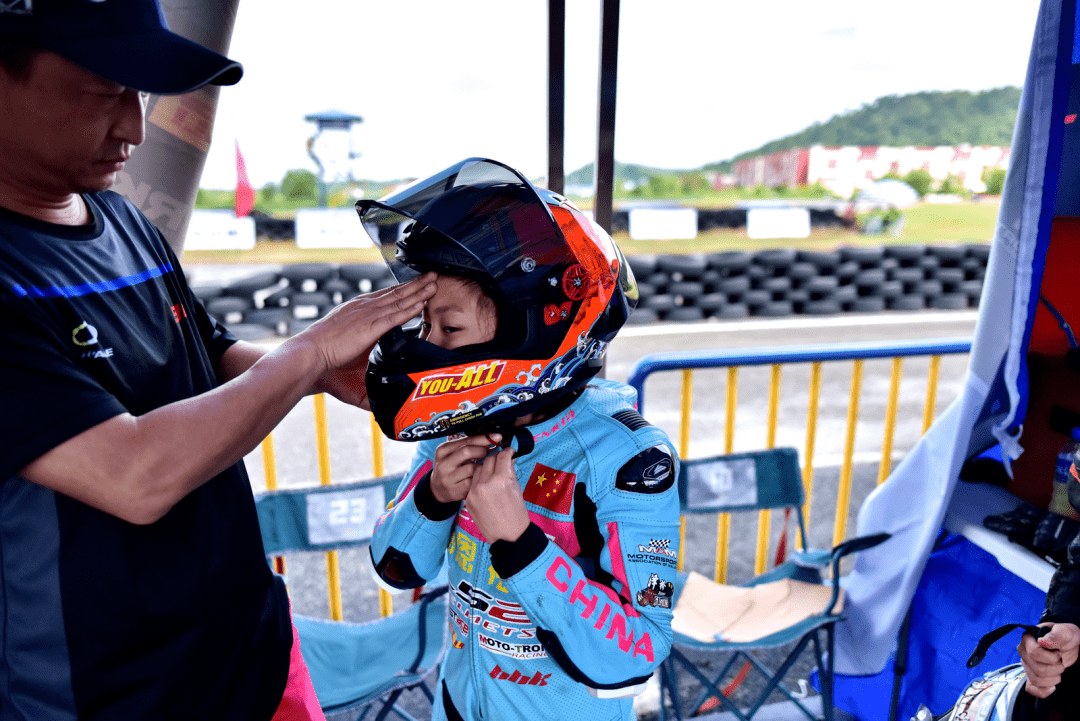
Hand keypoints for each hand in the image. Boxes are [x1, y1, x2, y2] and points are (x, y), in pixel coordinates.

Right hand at [302, 273, 436, 404]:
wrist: (309, 354)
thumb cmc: (322, 354)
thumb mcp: (345, 344)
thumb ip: (362, 347)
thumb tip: (373, 362)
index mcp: (358, 309)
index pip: (385, 295)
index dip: (404, 289)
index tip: (418, 283)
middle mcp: (364, 307)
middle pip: (396, 293)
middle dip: (416, 284)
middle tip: (433, 275)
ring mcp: (367, 315)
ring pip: (399, 300)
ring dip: (419, 292)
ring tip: (434, 283)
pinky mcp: (369, 327)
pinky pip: (395, 316)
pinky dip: (409, 309)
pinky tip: (422, 303)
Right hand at [430, 433, 501, 503]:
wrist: (438, 489)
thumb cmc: (452, 467)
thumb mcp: (453, 454)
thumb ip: (468, 445)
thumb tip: (491, 438)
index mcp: (442, 450)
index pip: (466, 440)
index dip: (484, 438)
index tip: (497, 437)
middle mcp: (443, 463)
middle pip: (467, 451)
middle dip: (482, 451)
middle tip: (487, 453)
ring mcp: (448, 478)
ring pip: (471, 468)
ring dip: (481, 466)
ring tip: (482, 466)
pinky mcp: (454, 490)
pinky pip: (472, 481)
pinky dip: (478, 478)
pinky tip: (478, 476)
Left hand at [465, 448, 529, 542]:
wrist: (508, 536)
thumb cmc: (517, 514)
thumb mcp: (517, 489)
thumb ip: (510, 471)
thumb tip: (507, 458)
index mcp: (501, 481)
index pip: (502, 456)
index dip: (507, 452)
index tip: (509, 451)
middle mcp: (485, 484)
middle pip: (488, 460)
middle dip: (496, 458)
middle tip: (502, 460)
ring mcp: (474, 492)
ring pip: (478, 469)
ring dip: (486, 468)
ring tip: (493, 474)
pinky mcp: (468, 499)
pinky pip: (473, 482)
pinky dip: (479, 480)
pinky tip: (486, 485)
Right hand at [1018, 622, 1079, 697]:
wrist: (1069, 645)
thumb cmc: (1066, 636)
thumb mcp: (1065, 632)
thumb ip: (1055, 636)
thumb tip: (1041, 641)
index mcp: (1028, 639)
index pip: (1033, 653)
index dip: (1051, 657)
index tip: (1059, 652)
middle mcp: (1024, 653)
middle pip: (1037, 669)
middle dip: (1055, 668)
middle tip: (1061, 661)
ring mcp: (1027, 665)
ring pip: (1037, 680)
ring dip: (1054, 678)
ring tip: (1058, 669)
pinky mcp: (1032, 676)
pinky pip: (1031, 689)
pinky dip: (1043, 691)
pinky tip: (1052, 688)